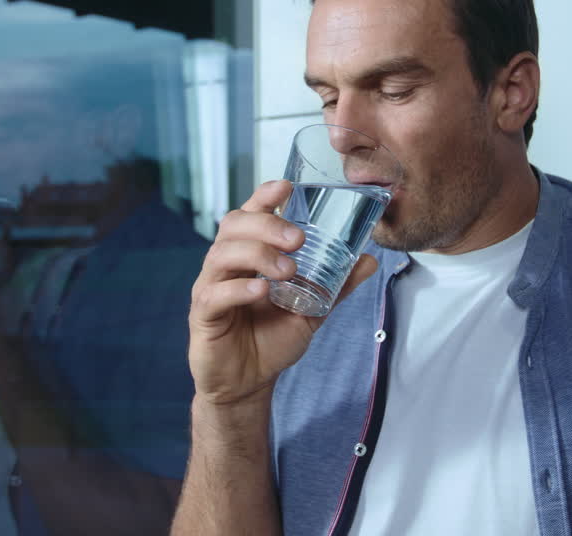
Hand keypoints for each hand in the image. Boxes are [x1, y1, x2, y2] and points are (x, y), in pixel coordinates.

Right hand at [187, 180, 376, 407]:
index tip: (287, 187)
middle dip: (266, 225)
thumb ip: (336, 285)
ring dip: (257, 255)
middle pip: (233, 226)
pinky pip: (214, 293)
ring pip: (222, 254)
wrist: (249, 383)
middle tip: (298, 239)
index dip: (264, 196)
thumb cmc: (272, 339)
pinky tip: (261, 290)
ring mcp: (210, 287)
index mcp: (248, 255)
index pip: (250, 214)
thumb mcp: (312, 310)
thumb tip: (369, 260)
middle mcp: (226, 264)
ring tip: (288, 270)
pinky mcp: (202, 315)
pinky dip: (239, 288)